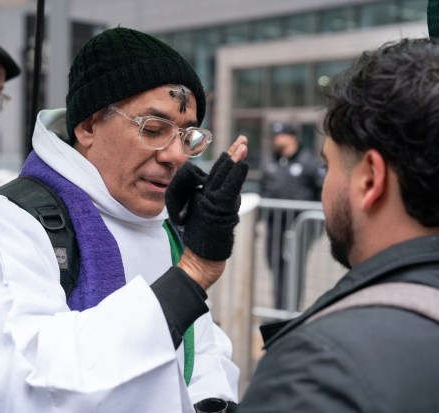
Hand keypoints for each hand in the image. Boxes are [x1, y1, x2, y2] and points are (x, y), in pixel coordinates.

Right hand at [167, 136, 248, 288]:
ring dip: (235, 160)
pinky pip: (228, 190)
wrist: (196, 262)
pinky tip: (243, 165)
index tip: (237, 145)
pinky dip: (236, 176)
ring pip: (224, 177)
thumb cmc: (203, 246)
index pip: (217, 174)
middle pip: (220, 171)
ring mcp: (209, 203)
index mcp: (202, 197)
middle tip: (242, 139)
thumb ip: (215, 207)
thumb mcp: (209, 221)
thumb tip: (228, 198)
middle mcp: (204, 197)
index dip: (228, 159)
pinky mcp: (216, 211)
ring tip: (243, 145)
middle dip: (233, 154)